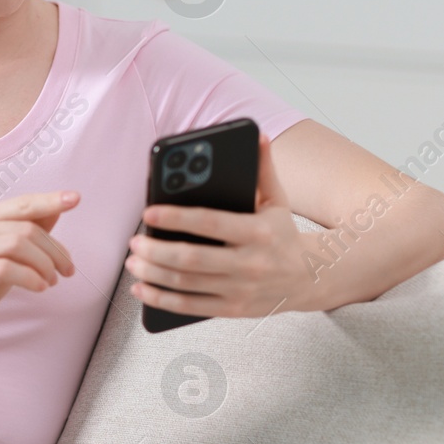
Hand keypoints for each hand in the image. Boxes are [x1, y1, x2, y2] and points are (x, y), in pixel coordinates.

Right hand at [0, 190, 78, 346]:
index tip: (75, 198)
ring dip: (44, 265)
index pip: (22, 204)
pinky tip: (40, 288)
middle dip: (54, 251)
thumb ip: (27, 234)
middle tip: (68, 271)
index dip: (50, 201)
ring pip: (17, 245)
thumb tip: (56, 211)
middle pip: (26, 228)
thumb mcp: (7, 257)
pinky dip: (30, 278)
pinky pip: (5, 269)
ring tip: (52, 282)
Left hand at [126, 132, 310, 318]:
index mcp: (258, 232)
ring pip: (187, 284)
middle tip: (134, 241)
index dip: (176, 217)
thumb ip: (263, 168)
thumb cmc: (284, 234)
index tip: (149, 212)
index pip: (210, 222)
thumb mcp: (277, 200)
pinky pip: (190, 307)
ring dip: (153, 274)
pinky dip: (162, 299)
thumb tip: (256, 134)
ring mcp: (240, 290)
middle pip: (192, 259)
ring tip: (133, 261)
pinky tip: (141, 288)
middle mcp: (249, 263)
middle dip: (157, 250)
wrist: (311, 278)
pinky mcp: (233, 309)